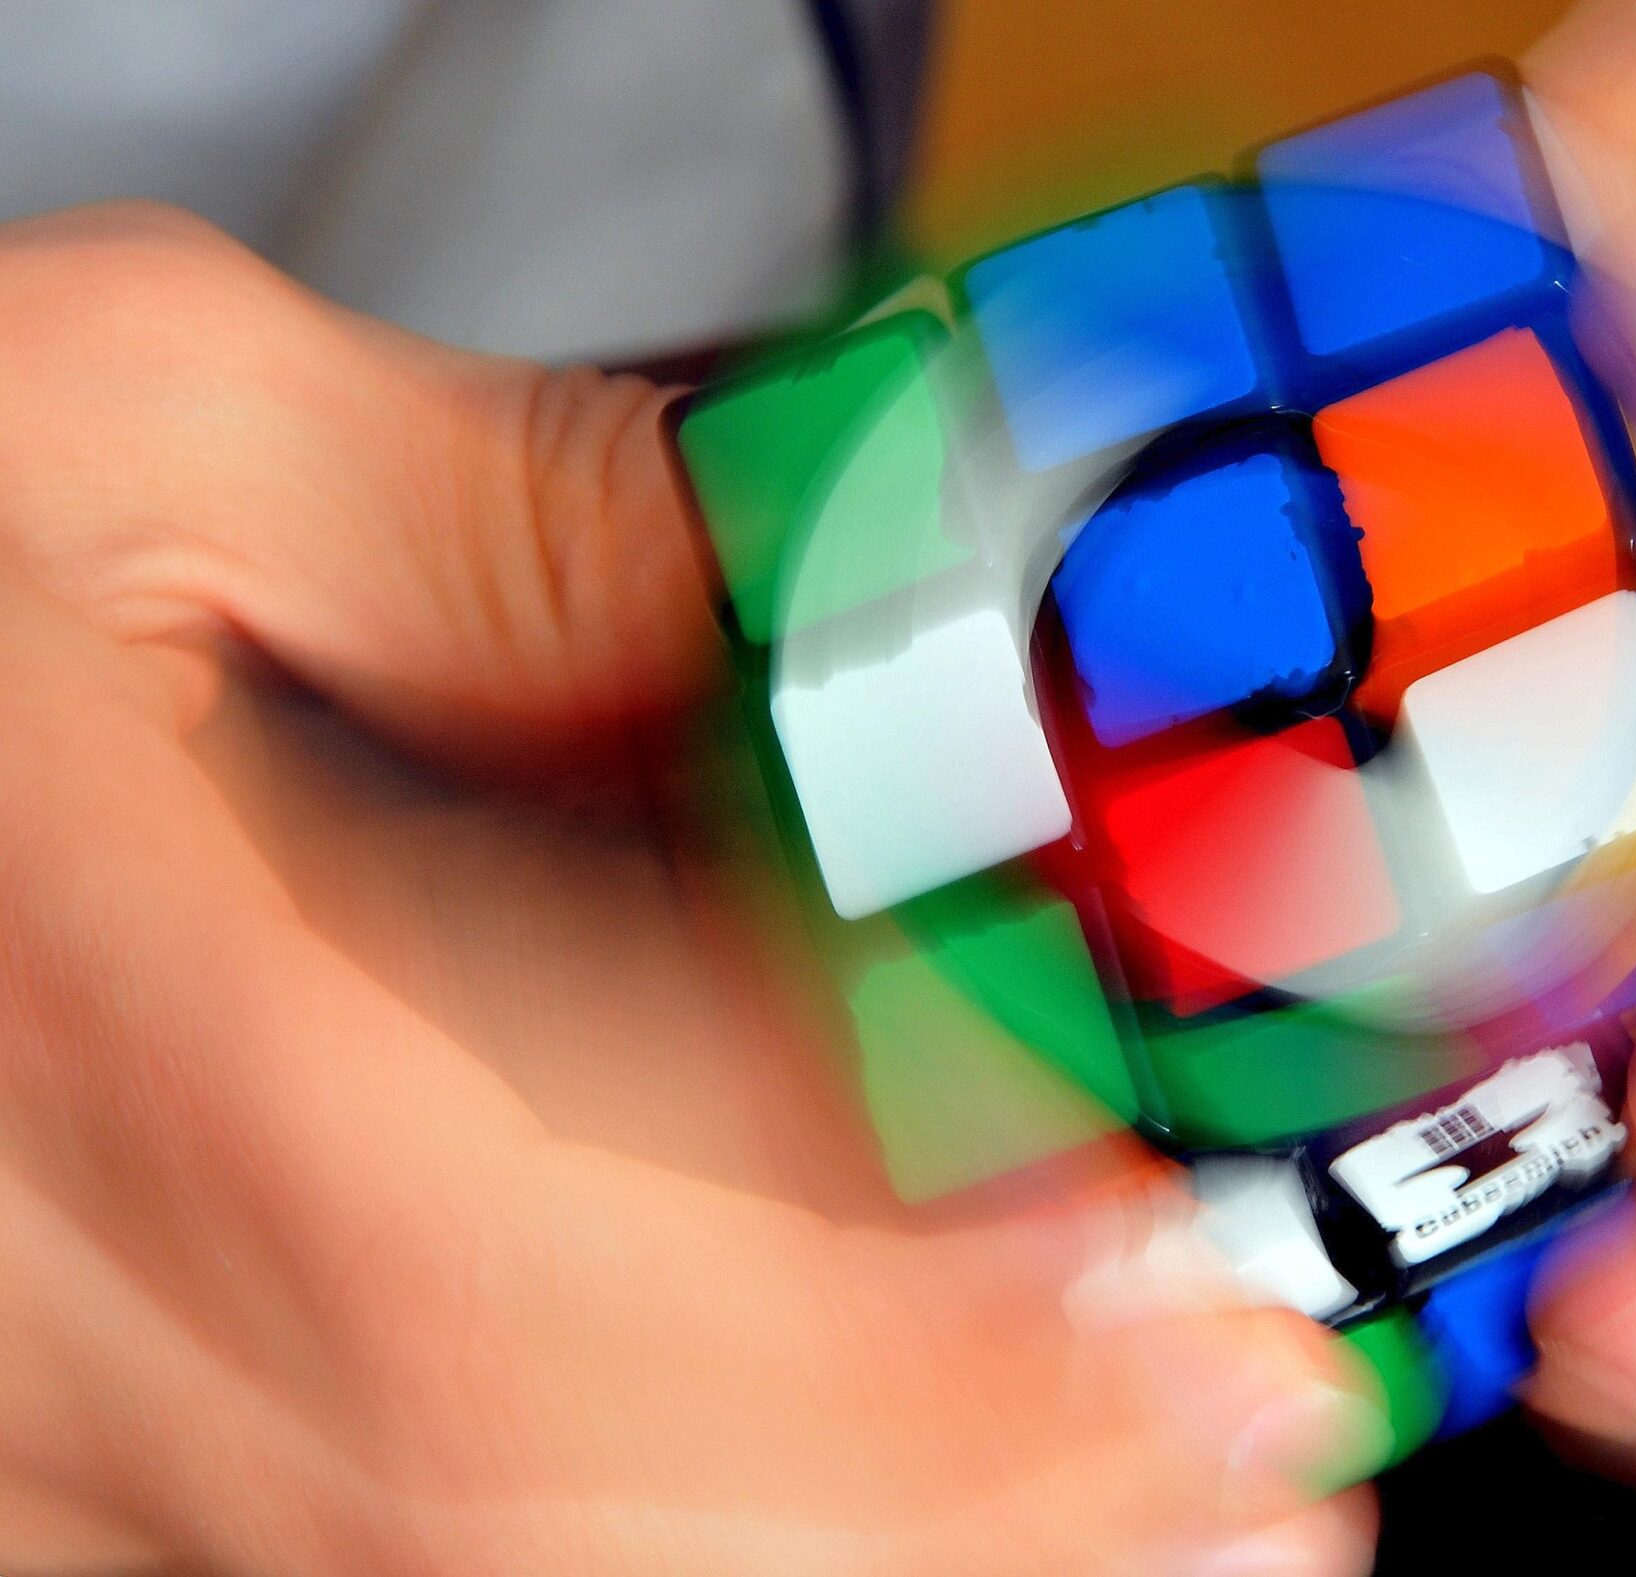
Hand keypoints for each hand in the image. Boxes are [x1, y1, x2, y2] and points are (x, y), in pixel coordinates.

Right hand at [0, 203, 1381, 1576]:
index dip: (847, 1288)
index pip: (481, 1196)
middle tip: (1249, 1448)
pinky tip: (921, 1550)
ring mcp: (37, 1421)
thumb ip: (496, 513)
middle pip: (502, 1470)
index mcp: (62, 944)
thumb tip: (849, 584)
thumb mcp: (128, 430)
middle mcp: (26, 1253)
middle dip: (931, 1491)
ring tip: (1174, 1548)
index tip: (1156, 1267)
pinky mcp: (82, 1480)